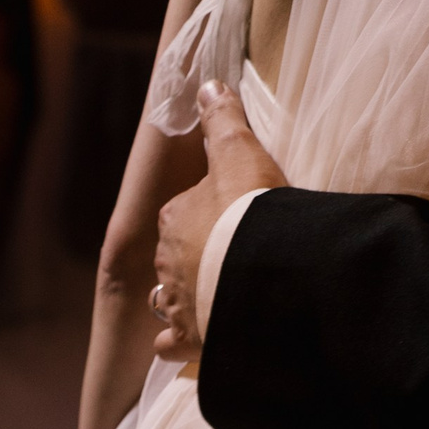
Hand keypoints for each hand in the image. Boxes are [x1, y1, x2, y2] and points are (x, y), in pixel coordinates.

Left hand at [151, 81, 285, 352]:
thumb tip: (206, 84)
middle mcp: (168, 261)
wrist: (261, 276)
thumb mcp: (241, 153)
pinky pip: (174, 344)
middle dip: (195, 256)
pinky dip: (182, 342)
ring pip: (169, 298)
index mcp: (177, 217)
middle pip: (176, 255)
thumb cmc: (251, 212)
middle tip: (230, 256)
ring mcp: (178, 303)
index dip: (206, 211)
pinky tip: (199, 339)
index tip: (232, 216)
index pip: (184, 211)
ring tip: (210, 296)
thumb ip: (224, 120)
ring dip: (183, 297)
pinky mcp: (192, 340)